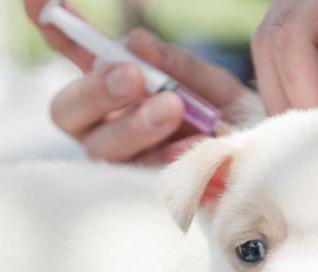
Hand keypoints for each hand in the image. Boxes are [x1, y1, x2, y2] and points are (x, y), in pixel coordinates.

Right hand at [24, 1, 248, 164]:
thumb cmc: (231, 123)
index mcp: (113, 90)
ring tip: (172, 109)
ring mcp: (119, 165)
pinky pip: (141, 177)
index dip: (54, 28)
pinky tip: (188, 147)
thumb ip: (178, 67)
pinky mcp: (140, 196)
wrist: (263, 171)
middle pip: (67, 110)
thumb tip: (136, 43)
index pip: (74, 55)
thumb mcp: (214, 87)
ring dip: (133, 124)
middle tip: (132, 78)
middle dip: (95, 91)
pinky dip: (166, 158)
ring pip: (100, 147)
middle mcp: (103, 128)